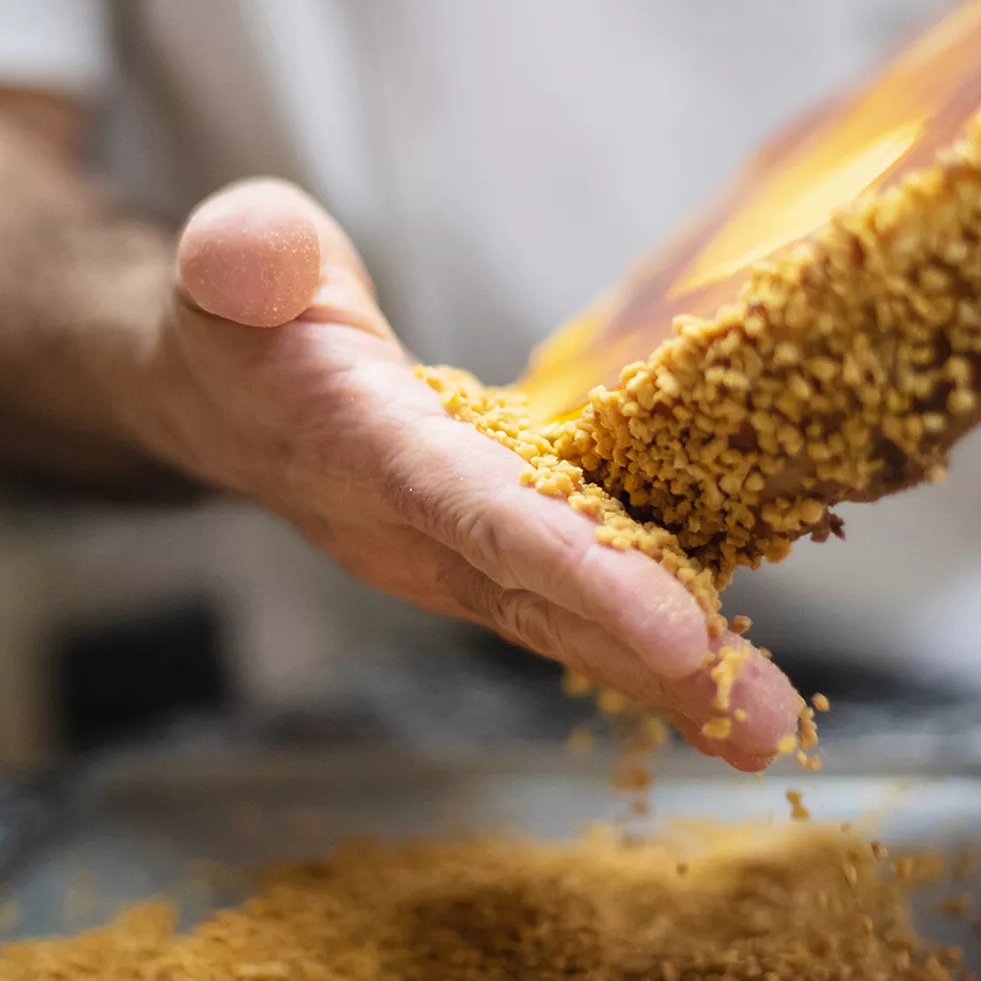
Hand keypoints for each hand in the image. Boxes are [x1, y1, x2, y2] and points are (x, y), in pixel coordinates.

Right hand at [129, 179, 803, 768]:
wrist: (215, 399)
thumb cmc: (239, 319)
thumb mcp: (232, 259)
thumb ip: (243, 255)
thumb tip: (247, 265)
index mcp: (361, 449)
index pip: (479, 512)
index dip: (577, 568)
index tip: (677, 627)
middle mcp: (411, 529)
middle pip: (543, 600)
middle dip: (653, 662)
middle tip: (761, 722)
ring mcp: (449, 556)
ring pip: (566, 622)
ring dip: (670, 677)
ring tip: (765, 725)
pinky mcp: (484, 557)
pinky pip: (571, 604)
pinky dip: (649, 650)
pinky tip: (727, 684)